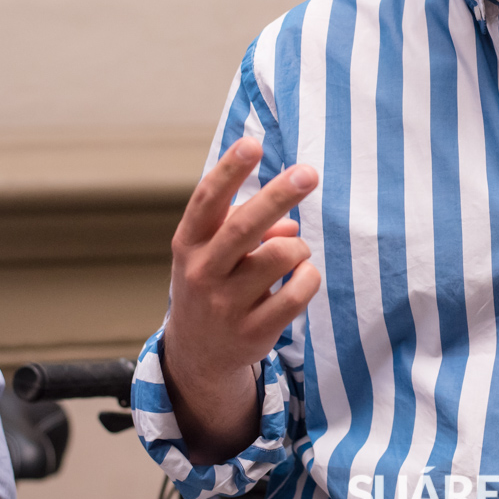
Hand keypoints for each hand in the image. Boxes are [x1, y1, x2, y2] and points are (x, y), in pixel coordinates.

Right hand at [162, 137, 320, 461]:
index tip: (251, 144)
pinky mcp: (253, 332)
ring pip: (281, 256)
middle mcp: (203, 272)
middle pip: (244, 226)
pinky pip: (297, 292)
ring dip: (299, 248)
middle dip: (279, 196)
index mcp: (190, 243)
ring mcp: (226, 305)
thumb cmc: (213, 282)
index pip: (207, 200)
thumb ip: (246, 226)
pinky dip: (308, 277)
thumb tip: (289, 226)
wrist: (197, 354)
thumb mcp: (214, 251)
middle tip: (308, 173)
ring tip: (296, 255)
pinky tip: (302, 278)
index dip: (229, 170)